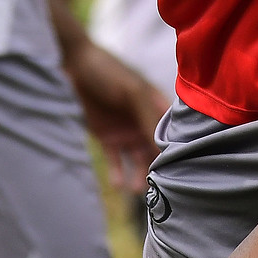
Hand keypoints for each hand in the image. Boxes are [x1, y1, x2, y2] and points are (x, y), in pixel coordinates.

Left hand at [64, 36, 170, 192]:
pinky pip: (115, 160)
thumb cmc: (108, 72)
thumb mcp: (133, 91)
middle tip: (162, 188)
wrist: (74, 66)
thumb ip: (148, 116)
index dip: (178, 150)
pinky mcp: (108, 139)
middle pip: (157, 150)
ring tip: (139, 190)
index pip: (172, 132)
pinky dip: (117, 173)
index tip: (184, 170)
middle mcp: (144, 122)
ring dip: (140, 175)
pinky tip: (118, 185)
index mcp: (157, 106)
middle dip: (159, 168)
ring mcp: (127, 131)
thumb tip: (165, 146)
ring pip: (138, 159)